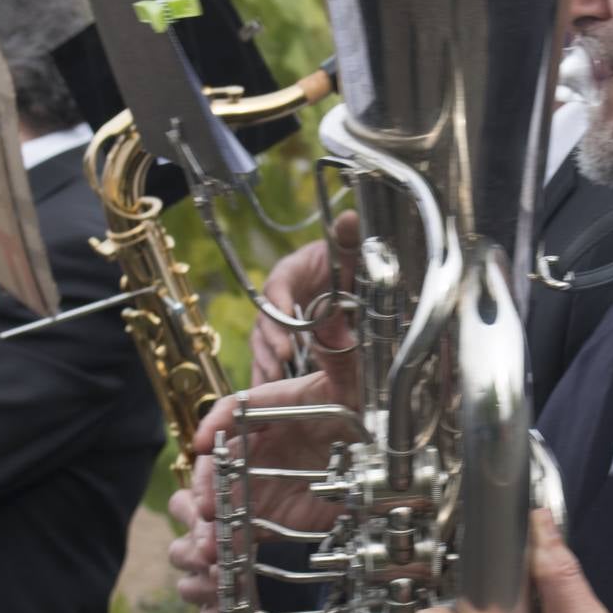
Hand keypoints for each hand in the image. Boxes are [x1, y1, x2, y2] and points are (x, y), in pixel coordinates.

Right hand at [167, 369, 359, 612]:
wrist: (383, 463)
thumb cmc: (364, 412)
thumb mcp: (355, 383)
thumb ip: (341, 354)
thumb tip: (335, 316)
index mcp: (272, 408)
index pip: (235, 411)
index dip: (217, 424)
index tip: (204, 443)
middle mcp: (260, 445)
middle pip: (220, 461)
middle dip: (207, 484)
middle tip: (205, 504)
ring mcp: (262, 481)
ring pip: (224, 500)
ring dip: (210, 522)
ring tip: (207, 544)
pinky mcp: (271, 514)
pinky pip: (242, 530)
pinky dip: (229, 545)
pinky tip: (220, 561)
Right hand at [252, 213, 360, 389]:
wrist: (346, 280)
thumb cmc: (343, 262)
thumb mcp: (349, 250)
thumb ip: (348, 237)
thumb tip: (348, 217)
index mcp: (290, 272)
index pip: (277, 285)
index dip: (277, 302)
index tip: (282, 315)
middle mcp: (278, 298)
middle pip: (265, 319)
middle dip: (272, 339)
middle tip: (284, 356)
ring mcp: (279, 322)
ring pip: (263, 341)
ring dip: (266, 360)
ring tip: (274, 380)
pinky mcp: (284, 340)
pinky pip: (271, 358)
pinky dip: (268, 375)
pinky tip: (268, 395)